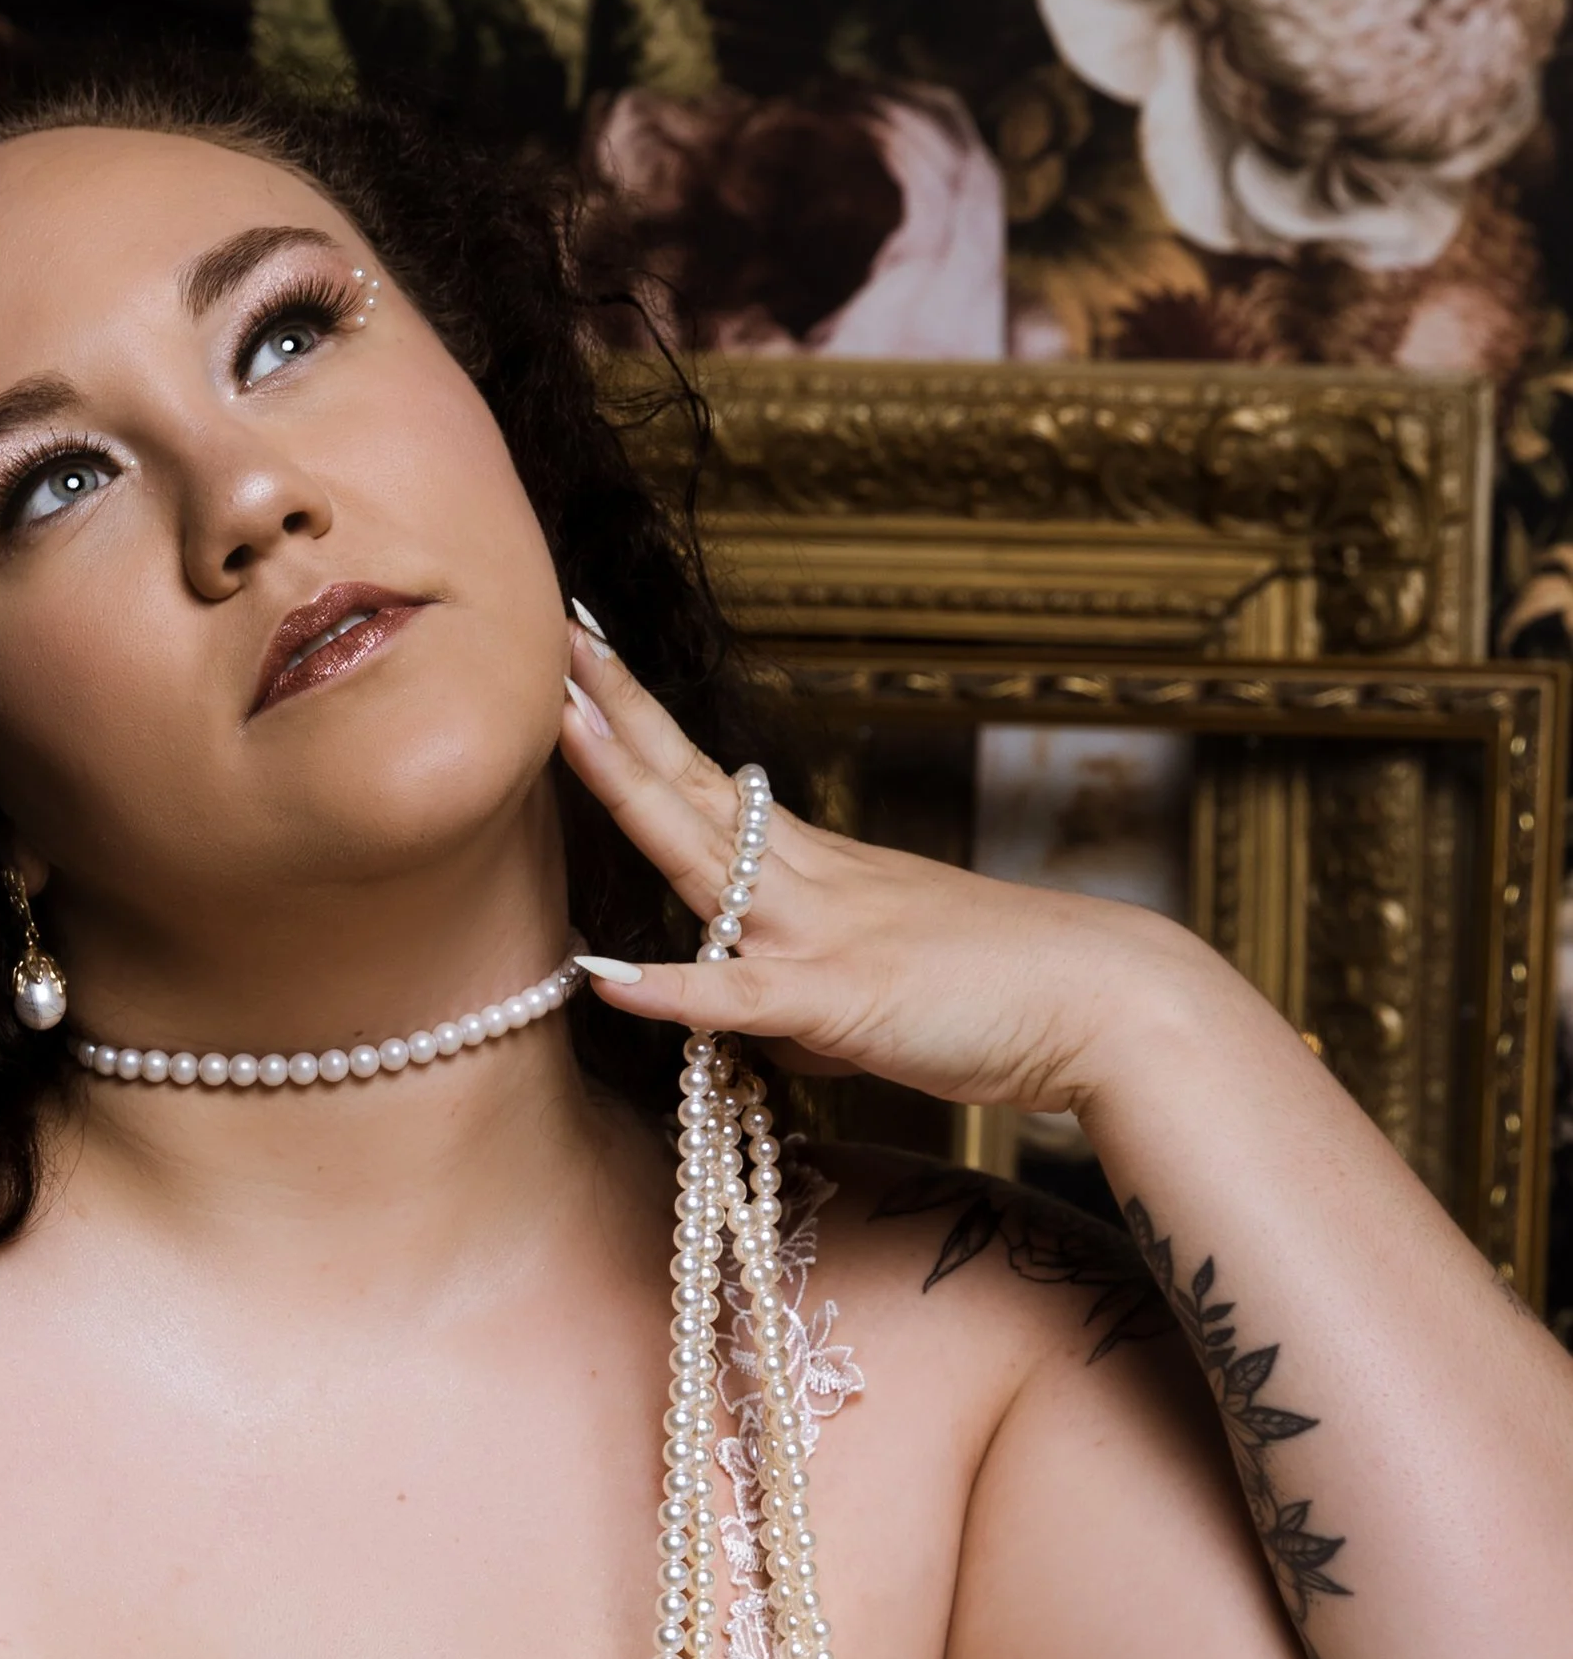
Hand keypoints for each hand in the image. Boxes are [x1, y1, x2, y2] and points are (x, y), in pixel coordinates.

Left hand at [558, 625, 1213, 1116]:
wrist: (1107, 1003)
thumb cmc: (1006, 997)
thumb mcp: (885, 983)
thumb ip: (801, 998)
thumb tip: (752, 1021)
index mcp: (821, 869)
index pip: (710, 782)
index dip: (644, 722)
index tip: (588, 657)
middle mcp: (810, 884)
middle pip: (690, 786)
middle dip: (614, 713)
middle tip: (551, 636)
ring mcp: (820, 936)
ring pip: (701, 855)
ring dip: (625, 788)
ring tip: (557, 723)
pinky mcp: (838, 1002)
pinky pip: (736, 998)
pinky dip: (669, 990)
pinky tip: (605, 977)